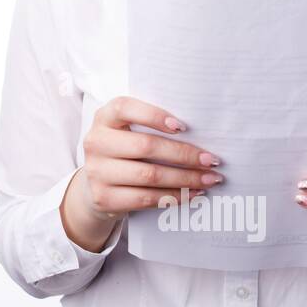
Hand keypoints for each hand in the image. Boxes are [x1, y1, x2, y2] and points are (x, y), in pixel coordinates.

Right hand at [62, 96, 221, 251]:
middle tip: (211, 160)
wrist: (95, 187)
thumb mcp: (128, 131)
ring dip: (185, 178)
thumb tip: (200, 133)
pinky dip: (174, 196)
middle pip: (145, 146)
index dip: (153, 115)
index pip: (124, 108)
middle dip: (184, 154)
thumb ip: (151, 126)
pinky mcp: (104, 198)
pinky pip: (146, 198)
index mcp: (103, 118)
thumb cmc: (123, 152)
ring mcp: (97, 172)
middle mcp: (95, 142)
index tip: (183, 127)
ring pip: (149, 175)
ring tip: (209, 179)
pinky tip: (192, 193)